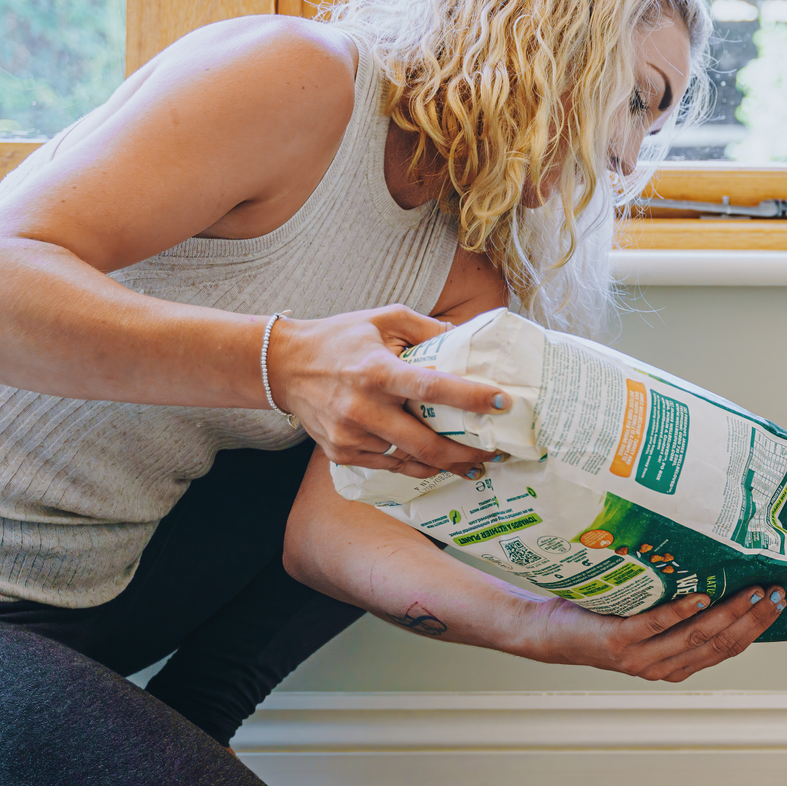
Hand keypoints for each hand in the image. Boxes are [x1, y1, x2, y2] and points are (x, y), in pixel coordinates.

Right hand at [266, 303, 503, 478]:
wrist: (284, 367)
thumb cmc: (339, 339)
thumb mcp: (383, 319)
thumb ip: (425, 327)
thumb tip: (466, 337)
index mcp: (377, 371)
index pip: (432, 387)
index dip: (470, 397)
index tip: (502, 401)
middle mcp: (363, 408)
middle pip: (427, 442)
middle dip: (468, 453)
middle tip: (497, 453)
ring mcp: (351, 436)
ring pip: (411, 459)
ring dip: (447, 464)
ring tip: (474, 464)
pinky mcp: (342, 453)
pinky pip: (391, 466)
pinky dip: (418, 466)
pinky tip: (439, 464)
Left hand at [531, 586, 786, 681]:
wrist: (548, 633)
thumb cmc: (601, 620)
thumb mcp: (647, 619)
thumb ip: (678, 608)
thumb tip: (716, 569)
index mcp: (676, 663)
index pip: (728, 649)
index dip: (757, 627)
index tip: (779, 601)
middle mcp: (662, 666)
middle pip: (719, 645)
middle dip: (752, 619)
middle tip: (775, 593)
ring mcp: (640, 657)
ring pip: (694, 638)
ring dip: (727, 615)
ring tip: (750, 593)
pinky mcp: (618, 643)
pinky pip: (655, 627)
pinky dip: (681, 613)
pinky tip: (700, 597)